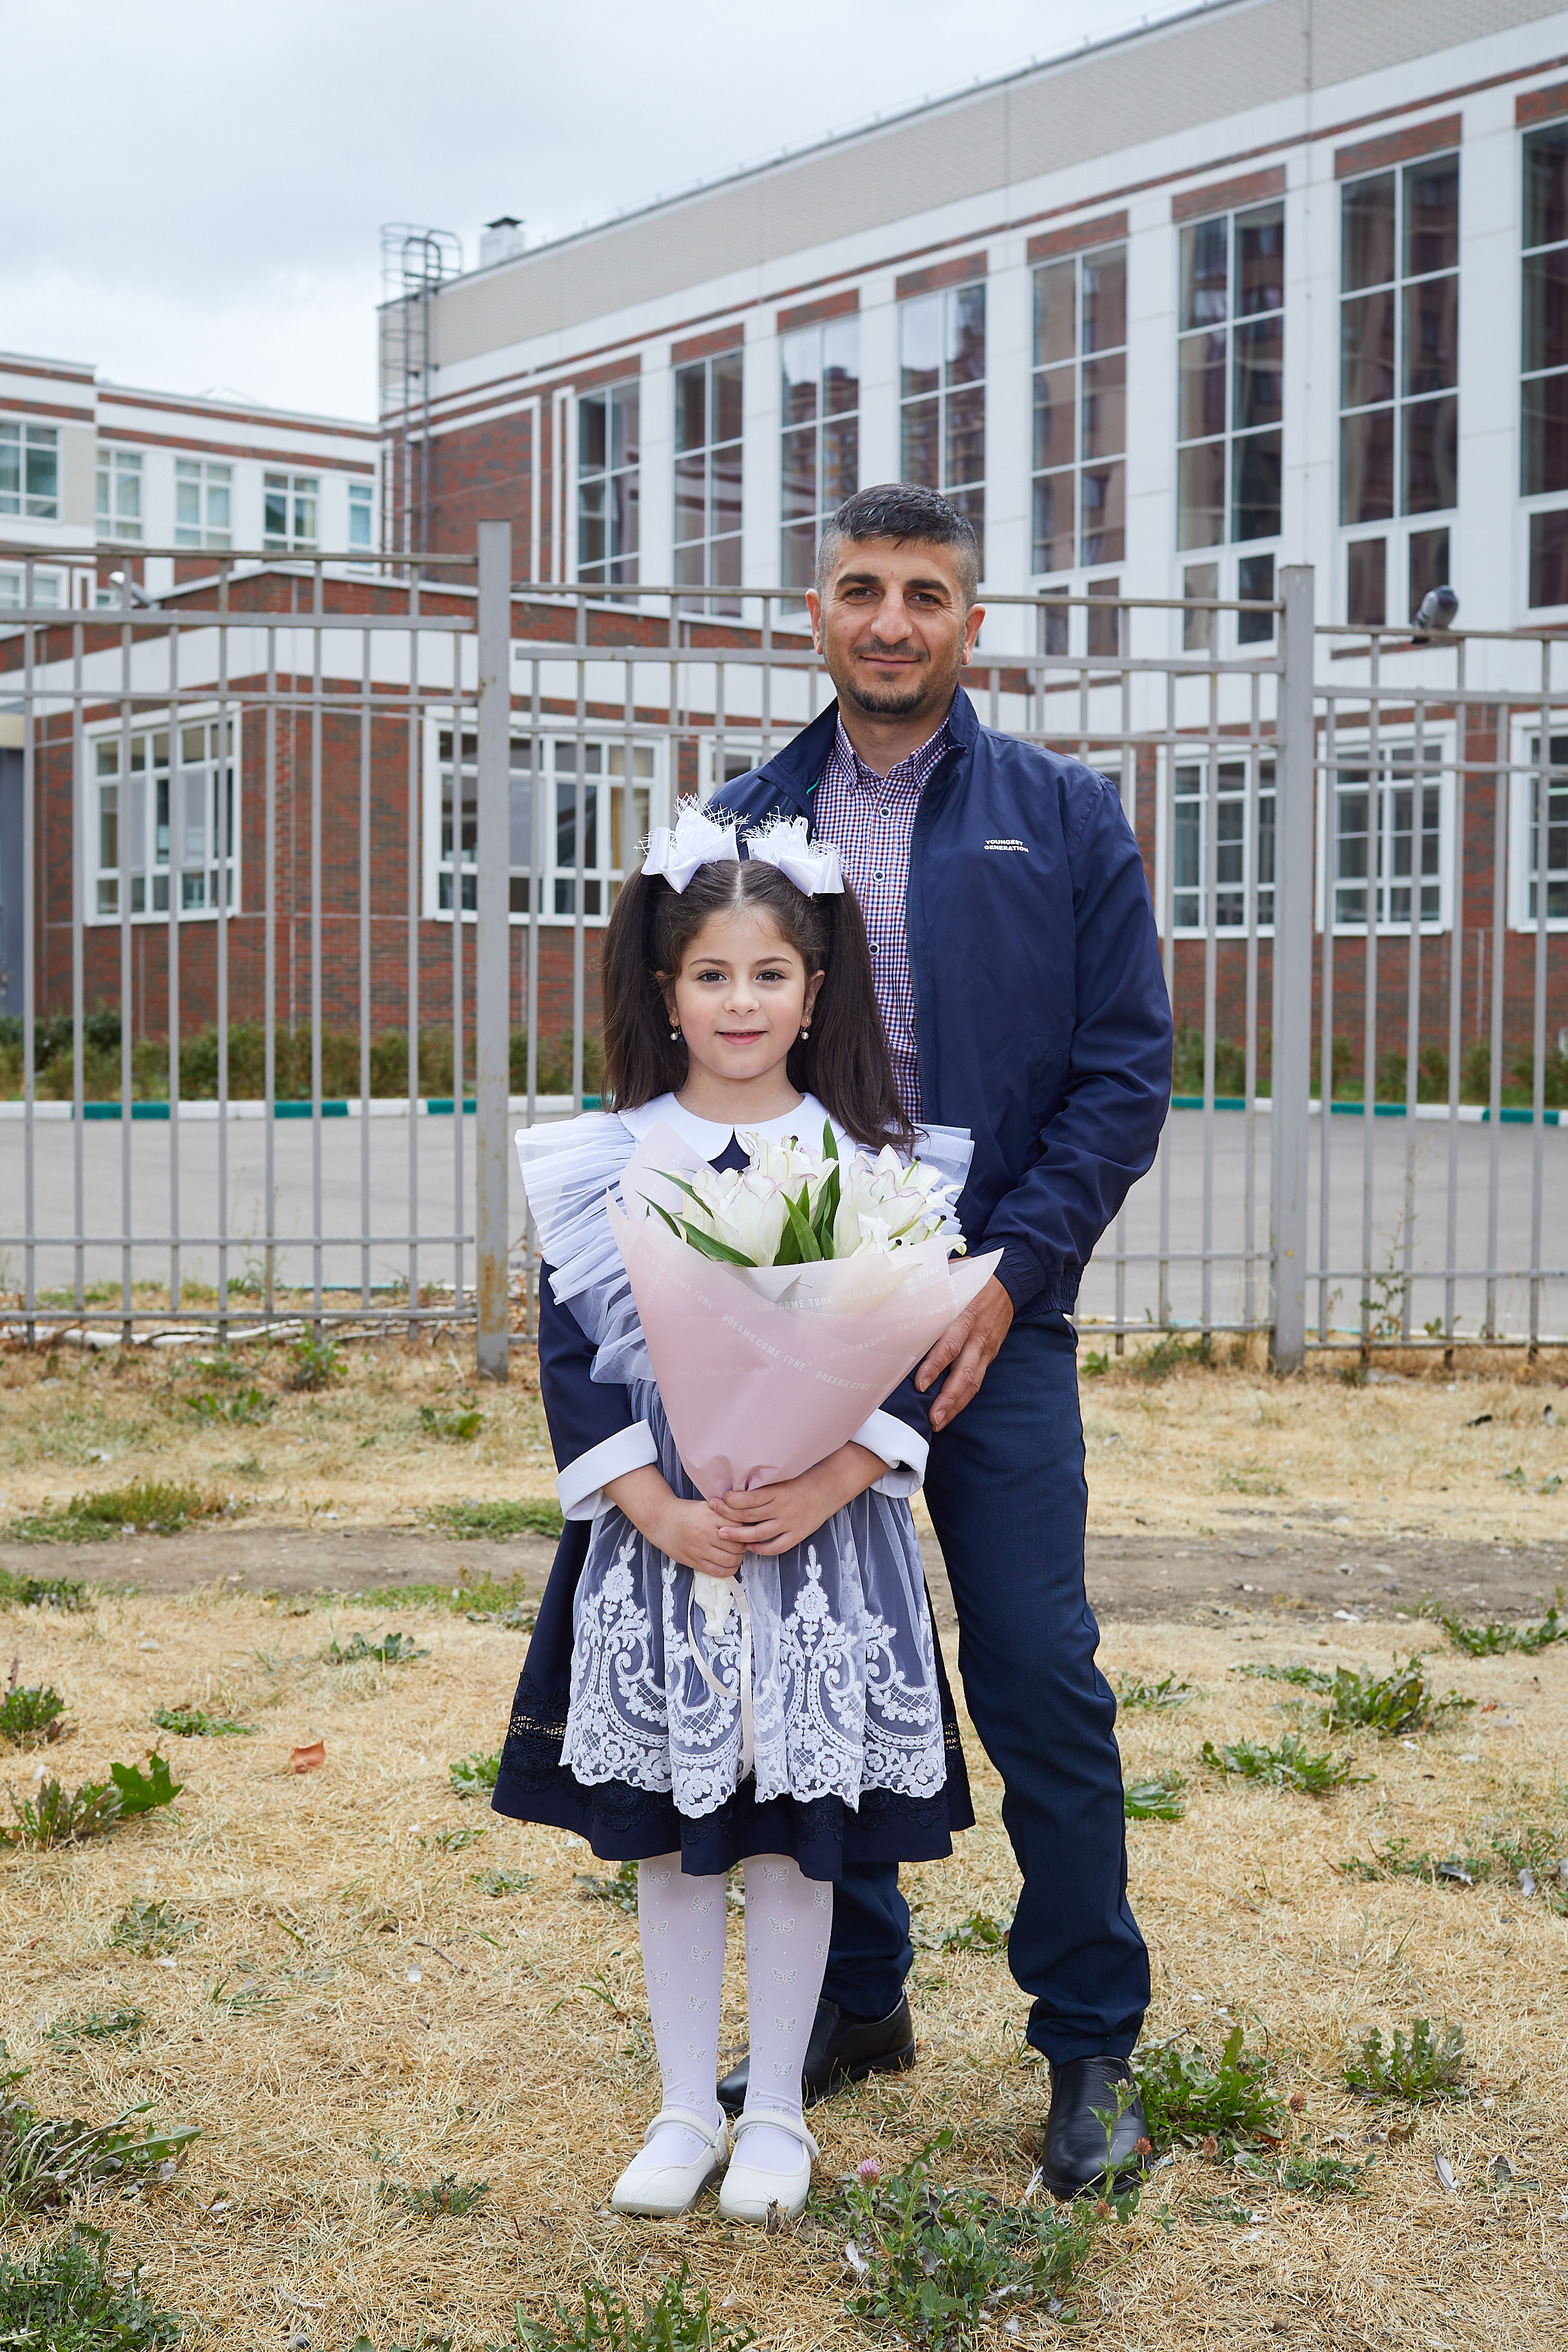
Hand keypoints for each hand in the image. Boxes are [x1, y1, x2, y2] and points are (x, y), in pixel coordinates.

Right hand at [604, 1466, 745, 1576]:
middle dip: (743, 1545)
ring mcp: (699, 1549)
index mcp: (710, 1516)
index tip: (746, 1530)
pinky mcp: (694, 1561)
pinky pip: (718, 1572)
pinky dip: (729, 1570)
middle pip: (738, 1545)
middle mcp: (706, 1533)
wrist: (661, 1519)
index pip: (740, 1526)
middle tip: (742, 1543)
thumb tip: (748, 1522)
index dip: (746, 1529)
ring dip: (738, 1558)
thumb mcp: (706, 1506)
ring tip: (736, 1553)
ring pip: (730, 1560)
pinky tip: (729, 1564)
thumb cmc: (686, 1512)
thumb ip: (725, 1513)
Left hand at [716, 1442, 884, 1557]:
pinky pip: (776, 1547)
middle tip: (713, 1512)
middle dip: (727, 1515)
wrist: (830, 1487)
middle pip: (749, 1516)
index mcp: (779, 1491)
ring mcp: (790, 1524)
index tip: (720, 1497)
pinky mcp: (797, 1535)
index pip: (750, 1498)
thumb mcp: (784, 1475)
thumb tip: (738, 1480)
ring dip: (738, 1535)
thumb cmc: (804, 1478)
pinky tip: (749, 1546)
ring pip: (759, 1534)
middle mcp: (783, 1509)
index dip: (731, 1500)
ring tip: (722, 1533)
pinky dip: (761, 1548)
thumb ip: (765, 1481)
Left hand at [915, 1274, 1014, 1430]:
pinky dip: (964, 1398)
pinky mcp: (989, 1355)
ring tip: (938, 1422)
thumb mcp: (951, 1280)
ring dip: (956, 1404)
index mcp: (964, 1315)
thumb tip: (896, 1297)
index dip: (935, 1365)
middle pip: (964, 1372)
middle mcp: (977, 1336)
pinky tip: (950, 1411)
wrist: (1009, 1282)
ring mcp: (985, 1348)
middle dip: (948, 1397)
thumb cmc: (970, 1280)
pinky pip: (977, 1380)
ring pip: (972, 1381)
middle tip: (932, 1417)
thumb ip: (929, 1292)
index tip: (920, 1383)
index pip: (950, 1344)